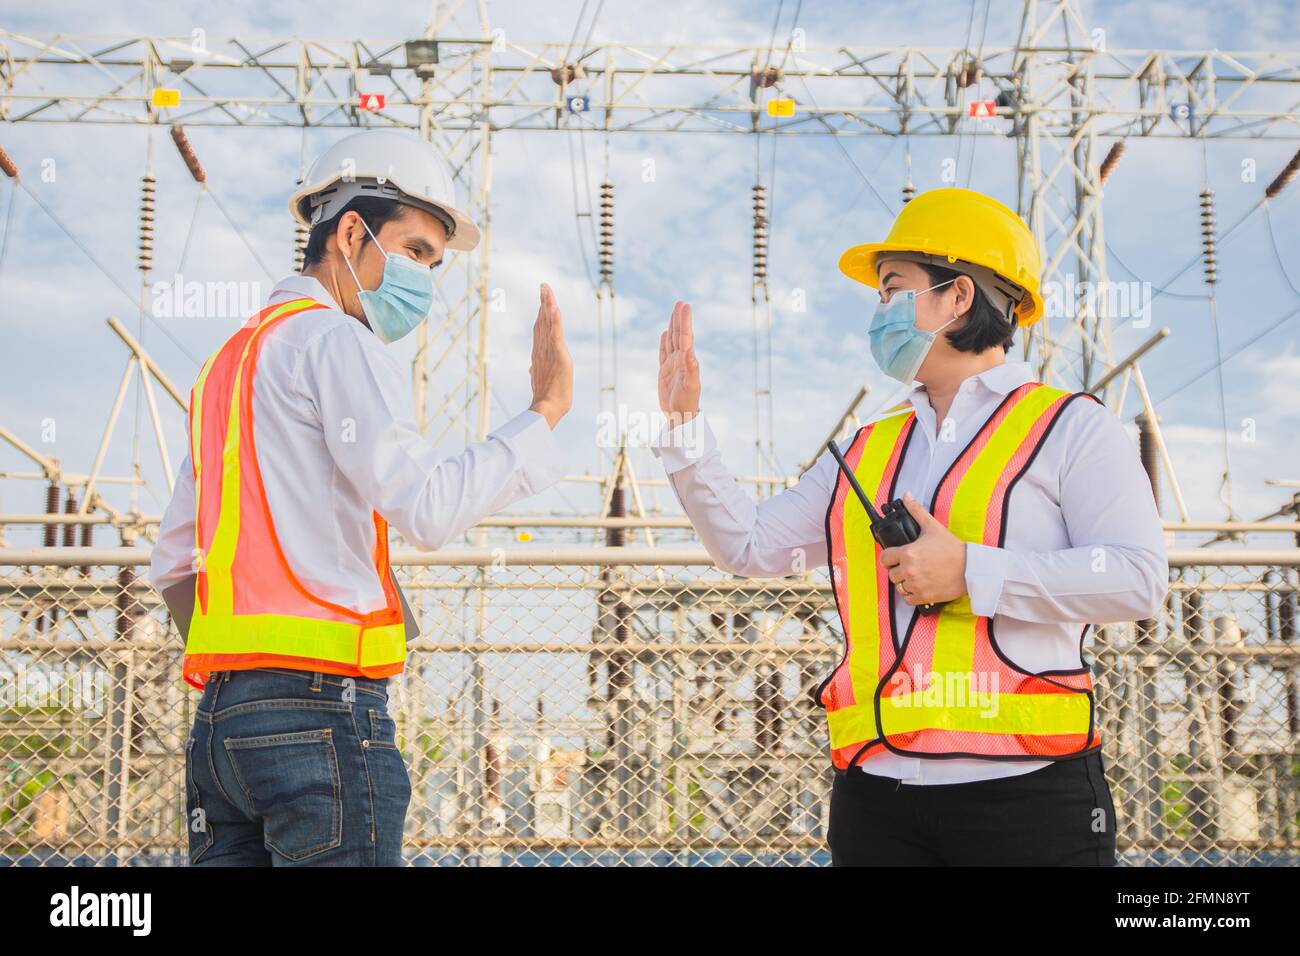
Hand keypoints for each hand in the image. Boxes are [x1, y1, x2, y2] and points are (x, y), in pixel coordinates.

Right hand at [528, 283, 572, 428]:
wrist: (547, 409)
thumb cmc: (546, 399)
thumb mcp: (541, 380)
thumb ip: (536, 371)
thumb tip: (531, 369)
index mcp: (540, 354)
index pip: (541, 329)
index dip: (541, 313)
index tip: (543, 299)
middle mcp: (542, 349)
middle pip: (542, 321)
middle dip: (544, 303)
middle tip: (543, 286)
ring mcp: (549, 351)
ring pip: (548, 324)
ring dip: (548, 305)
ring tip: (546, 289)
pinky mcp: (558, 356)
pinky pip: (556, 334)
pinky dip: (555, 320)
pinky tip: (554, 307)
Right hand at [658, 300, 700, 427]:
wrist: (680, 417)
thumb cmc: (687, 404)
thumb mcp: (690, 387)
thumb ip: (692, 369)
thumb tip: (690, 351)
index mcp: (687, 360)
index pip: (686, 337)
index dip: (685, 321)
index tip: (685, 306)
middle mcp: (681, 360)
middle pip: (679, 335)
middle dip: (679, 319)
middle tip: (680, 303)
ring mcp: (673, 365)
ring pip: (672, 341)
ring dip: (673, 326)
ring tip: (674, 312)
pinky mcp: (665, 372)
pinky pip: (663, 352)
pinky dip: (664, 342)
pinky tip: (665, 333)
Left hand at [879, 492, 967, 606]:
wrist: (971, 568)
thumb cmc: (952, 548)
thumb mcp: (932, 527)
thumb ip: (916, 511)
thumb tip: (906, 495)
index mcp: (908, 553)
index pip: (885, 558)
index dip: (889, 558)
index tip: (895, 558)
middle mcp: (909, 570)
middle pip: (891, 574)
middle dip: (898, 570)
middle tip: (909, 567)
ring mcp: (916, 584)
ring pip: (899, 587)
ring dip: (905, 583)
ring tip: (915, 577)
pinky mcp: (924, 596)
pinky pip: (908, 599)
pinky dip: (912, 595)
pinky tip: (920, 587)